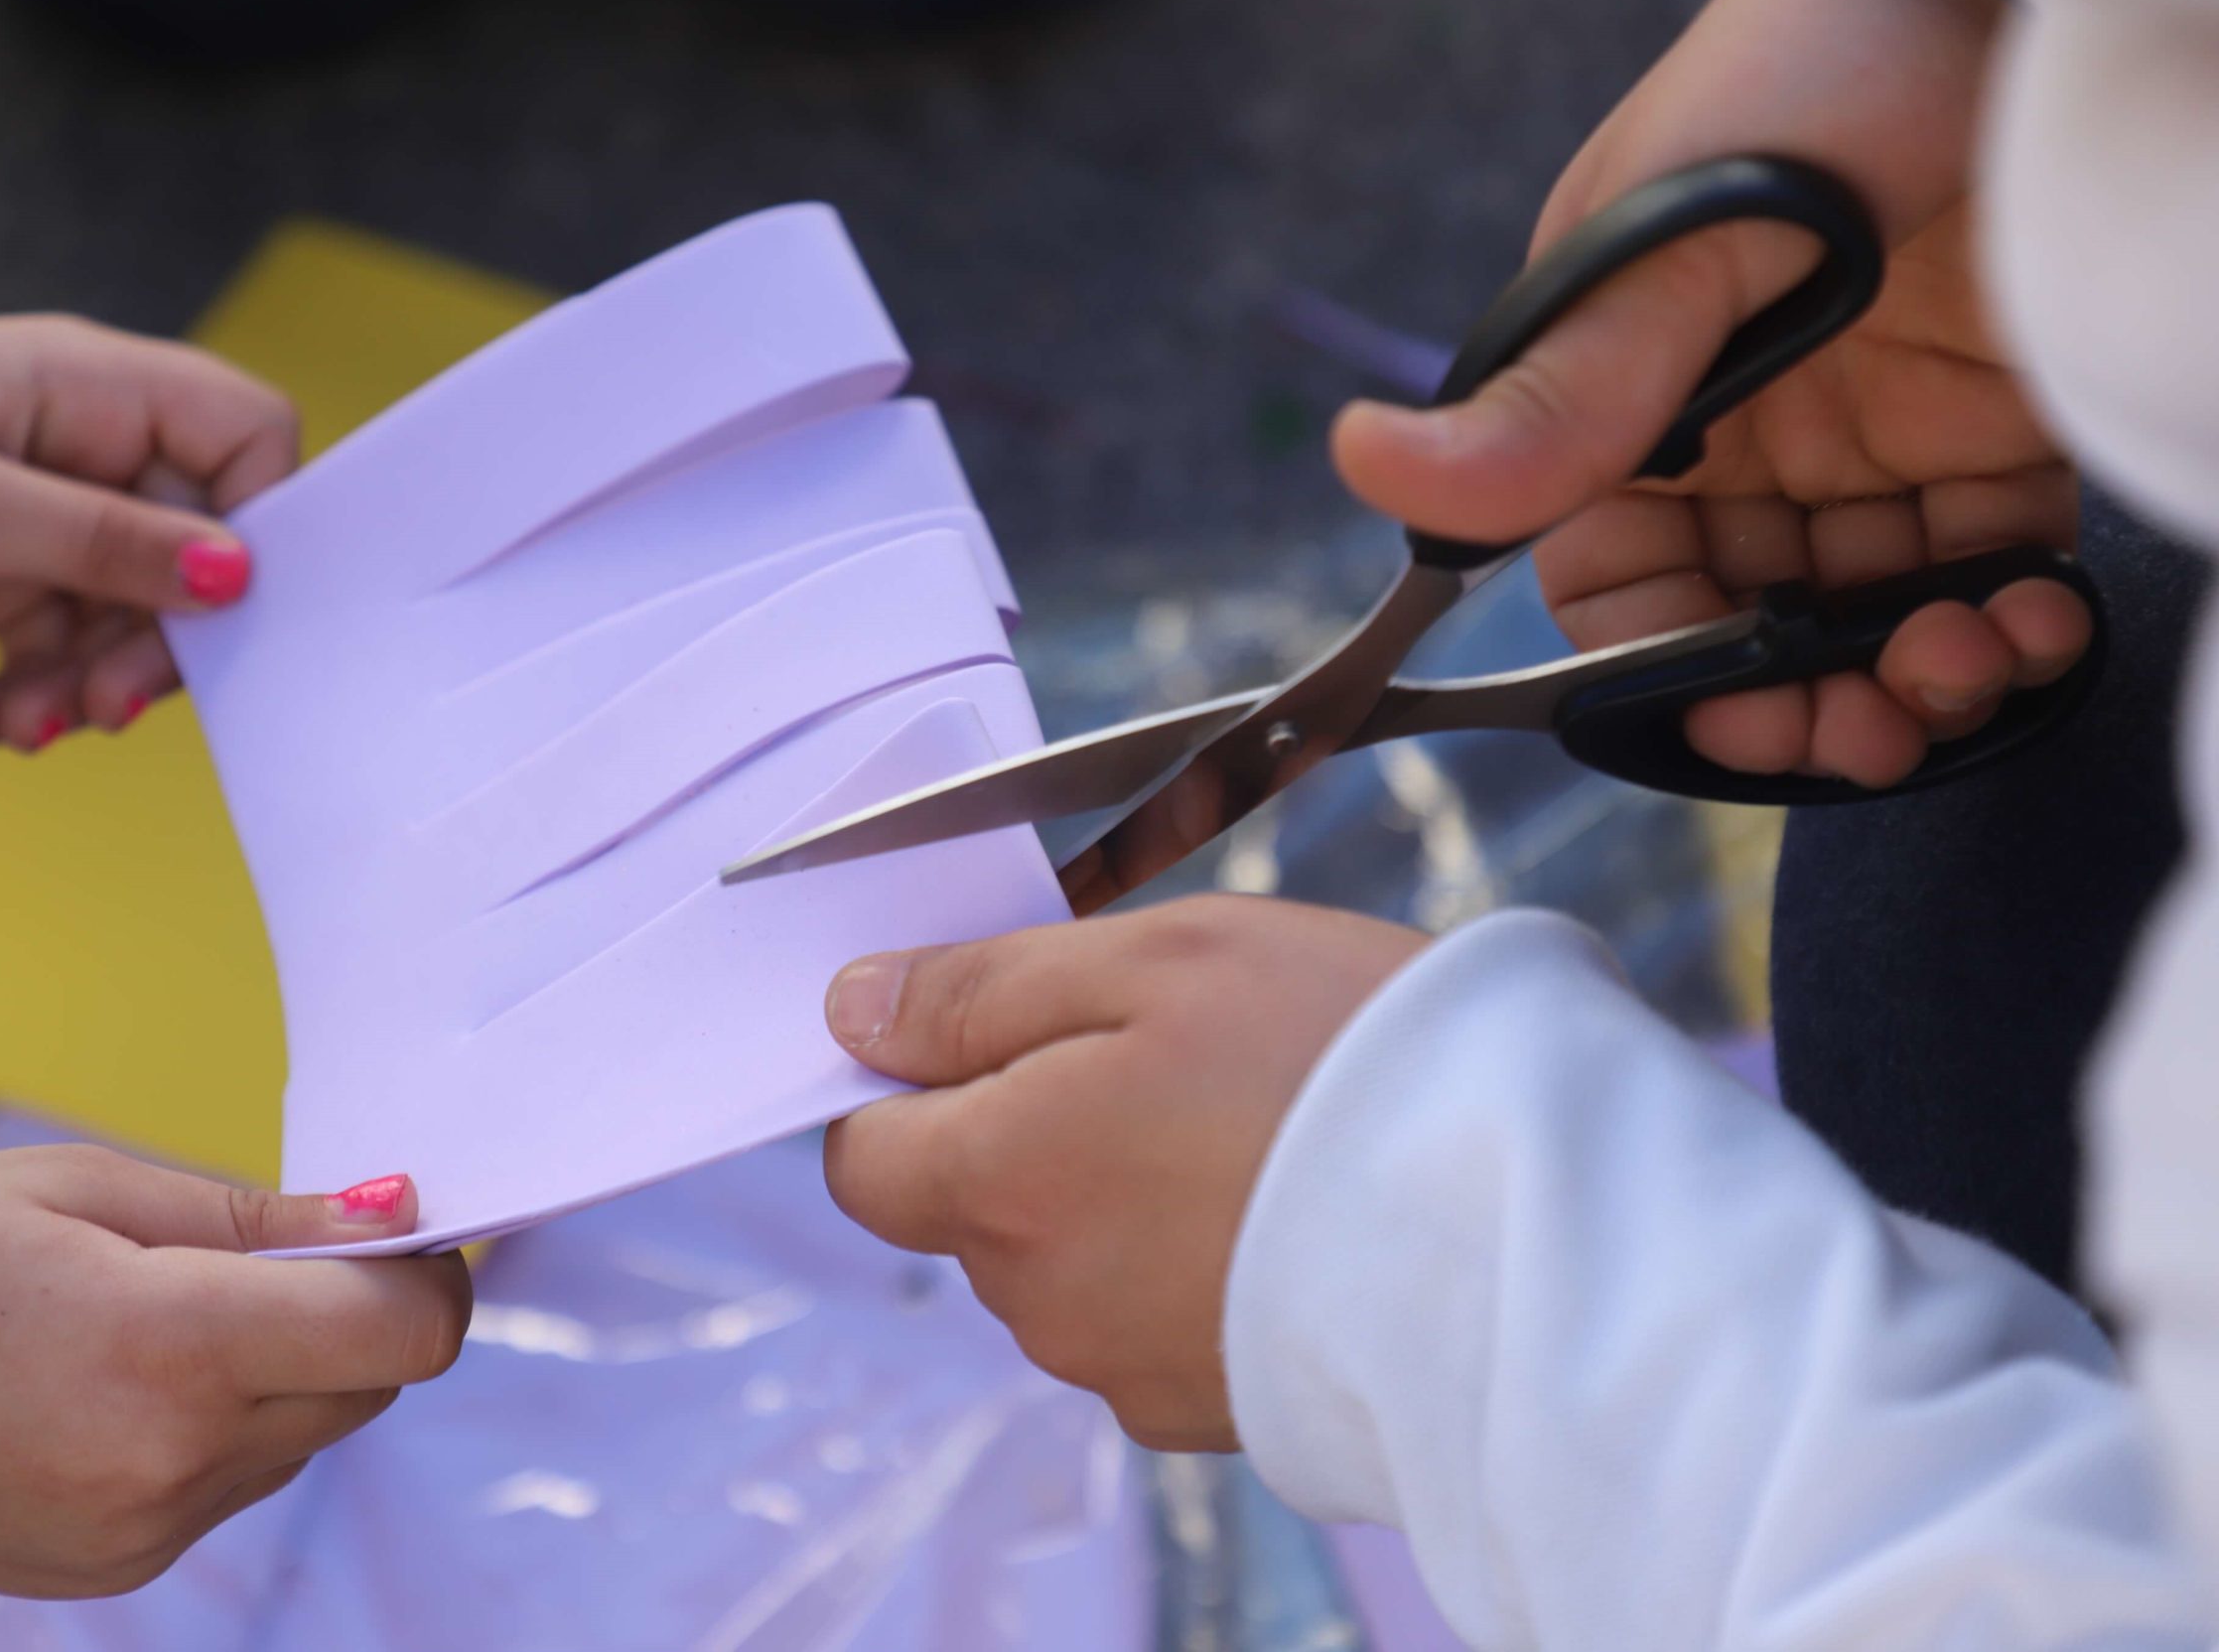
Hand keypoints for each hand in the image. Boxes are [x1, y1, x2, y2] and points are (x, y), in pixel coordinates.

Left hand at [0, 315, 297, 752]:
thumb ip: (111, 545)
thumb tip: (239, 574)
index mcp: (91, 387)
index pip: (245, 434)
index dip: (261, 518)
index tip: (219, 604)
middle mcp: (85, 443)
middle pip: (195, 548)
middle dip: (150, 642)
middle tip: (99, 708)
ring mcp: (46, 508)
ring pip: (128, 614)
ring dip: (78, 685)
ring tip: (9, 729)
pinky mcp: (3, 568)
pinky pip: (59, 643)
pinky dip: (23, 692)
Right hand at [0, 1145, 467, 1597]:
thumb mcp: (82, 1188)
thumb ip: (257, 1214)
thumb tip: (393, 1212)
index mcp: (169, 1347)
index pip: (401, 1334)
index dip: (430, 1275)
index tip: (401, 1231)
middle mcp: (174, 1459)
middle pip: (371, 1385)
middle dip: (357, 1314)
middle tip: (271, 1254)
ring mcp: (148, 1529)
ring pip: (310, 1436)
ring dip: (287, 1372)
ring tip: (165, 1317)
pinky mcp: (122, 1567)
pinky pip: (237, 1484)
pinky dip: (223, 1428)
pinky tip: (127, 1384)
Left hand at [821, 896, 1427, 1450]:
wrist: (1517, 1220)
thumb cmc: (1332, 1060)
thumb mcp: (1146, 961)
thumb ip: (980, 989)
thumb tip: (853, 1011)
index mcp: (999, 1181)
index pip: (865, 1155)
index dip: (915, 1081)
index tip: (1002, 1026)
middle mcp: (1040, 1298)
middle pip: (975, 1206)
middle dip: (1035, 1126)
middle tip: (1170, 1054)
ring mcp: (1125, 1368)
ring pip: (1068, 1262)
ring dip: (1120, 1194)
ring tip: (1251, 1127)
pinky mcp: (1211, 1410)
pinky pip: (1155, 1319)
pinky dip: (1193, 1263)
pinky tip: (1281, 1208)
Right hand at [1334, 0, 2091, 786]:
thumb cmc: (1825, 64)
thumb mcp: (1676, 244)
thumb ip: (1557, 394)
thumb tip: (1366, 462)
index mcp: (1632, 399)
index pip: (1614, 589)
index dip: (1662, 671)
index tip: (1735, 703)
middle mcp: (1743, 437)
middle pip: (1746, 632)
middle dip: (1804, 705)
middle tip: (1873, 726)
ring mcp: (1869, 438)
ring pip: (1869, 623)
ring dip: (1916, 678)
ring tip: (1969, 661)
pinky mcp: (1992, 430)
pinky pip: (1989, 572)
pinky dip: (2014, 624)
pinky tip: (2032, 616)